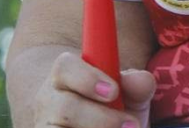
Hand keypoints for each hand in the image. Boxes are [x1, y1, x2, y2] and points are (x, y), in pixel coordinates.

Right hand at [33, 51, 155, 127]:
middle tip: (131, 126)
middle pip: (65, 108)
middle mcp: (48, 100)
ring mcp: (45, 126)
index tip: (114, 92)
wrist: (98, 127)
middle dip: (101, 119)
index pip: (65, 67)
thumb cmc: (112, 108)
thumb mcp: (128, 96)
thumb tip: (142, 80)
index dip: (88, 79)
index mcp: (65, 75)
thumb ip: (137, 86)